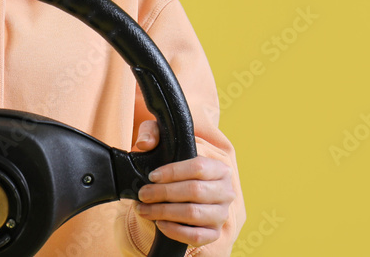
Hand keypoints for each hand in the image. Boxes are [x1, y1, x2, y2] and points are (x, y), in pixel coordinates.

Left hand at [132, 120, 234, 246]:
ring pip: (194, 214)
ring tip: (144, 209)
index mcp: (220, 168)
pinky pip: (196, 236)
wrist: (181, 192)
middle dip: (163, 193)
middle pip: (195, 191)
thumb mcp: (163, 141)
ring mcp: (221, 214)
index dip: (172, 172)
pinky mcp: (213, 232)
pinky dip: (175, 231)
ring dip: (164, 212)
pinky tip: (159, 223)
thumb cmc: (173, 164)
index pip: (199, 168)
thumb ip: (152, 133)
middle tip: (143, 194)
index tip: (151, 176)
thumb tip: (144, 144)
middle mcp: (226, 191)